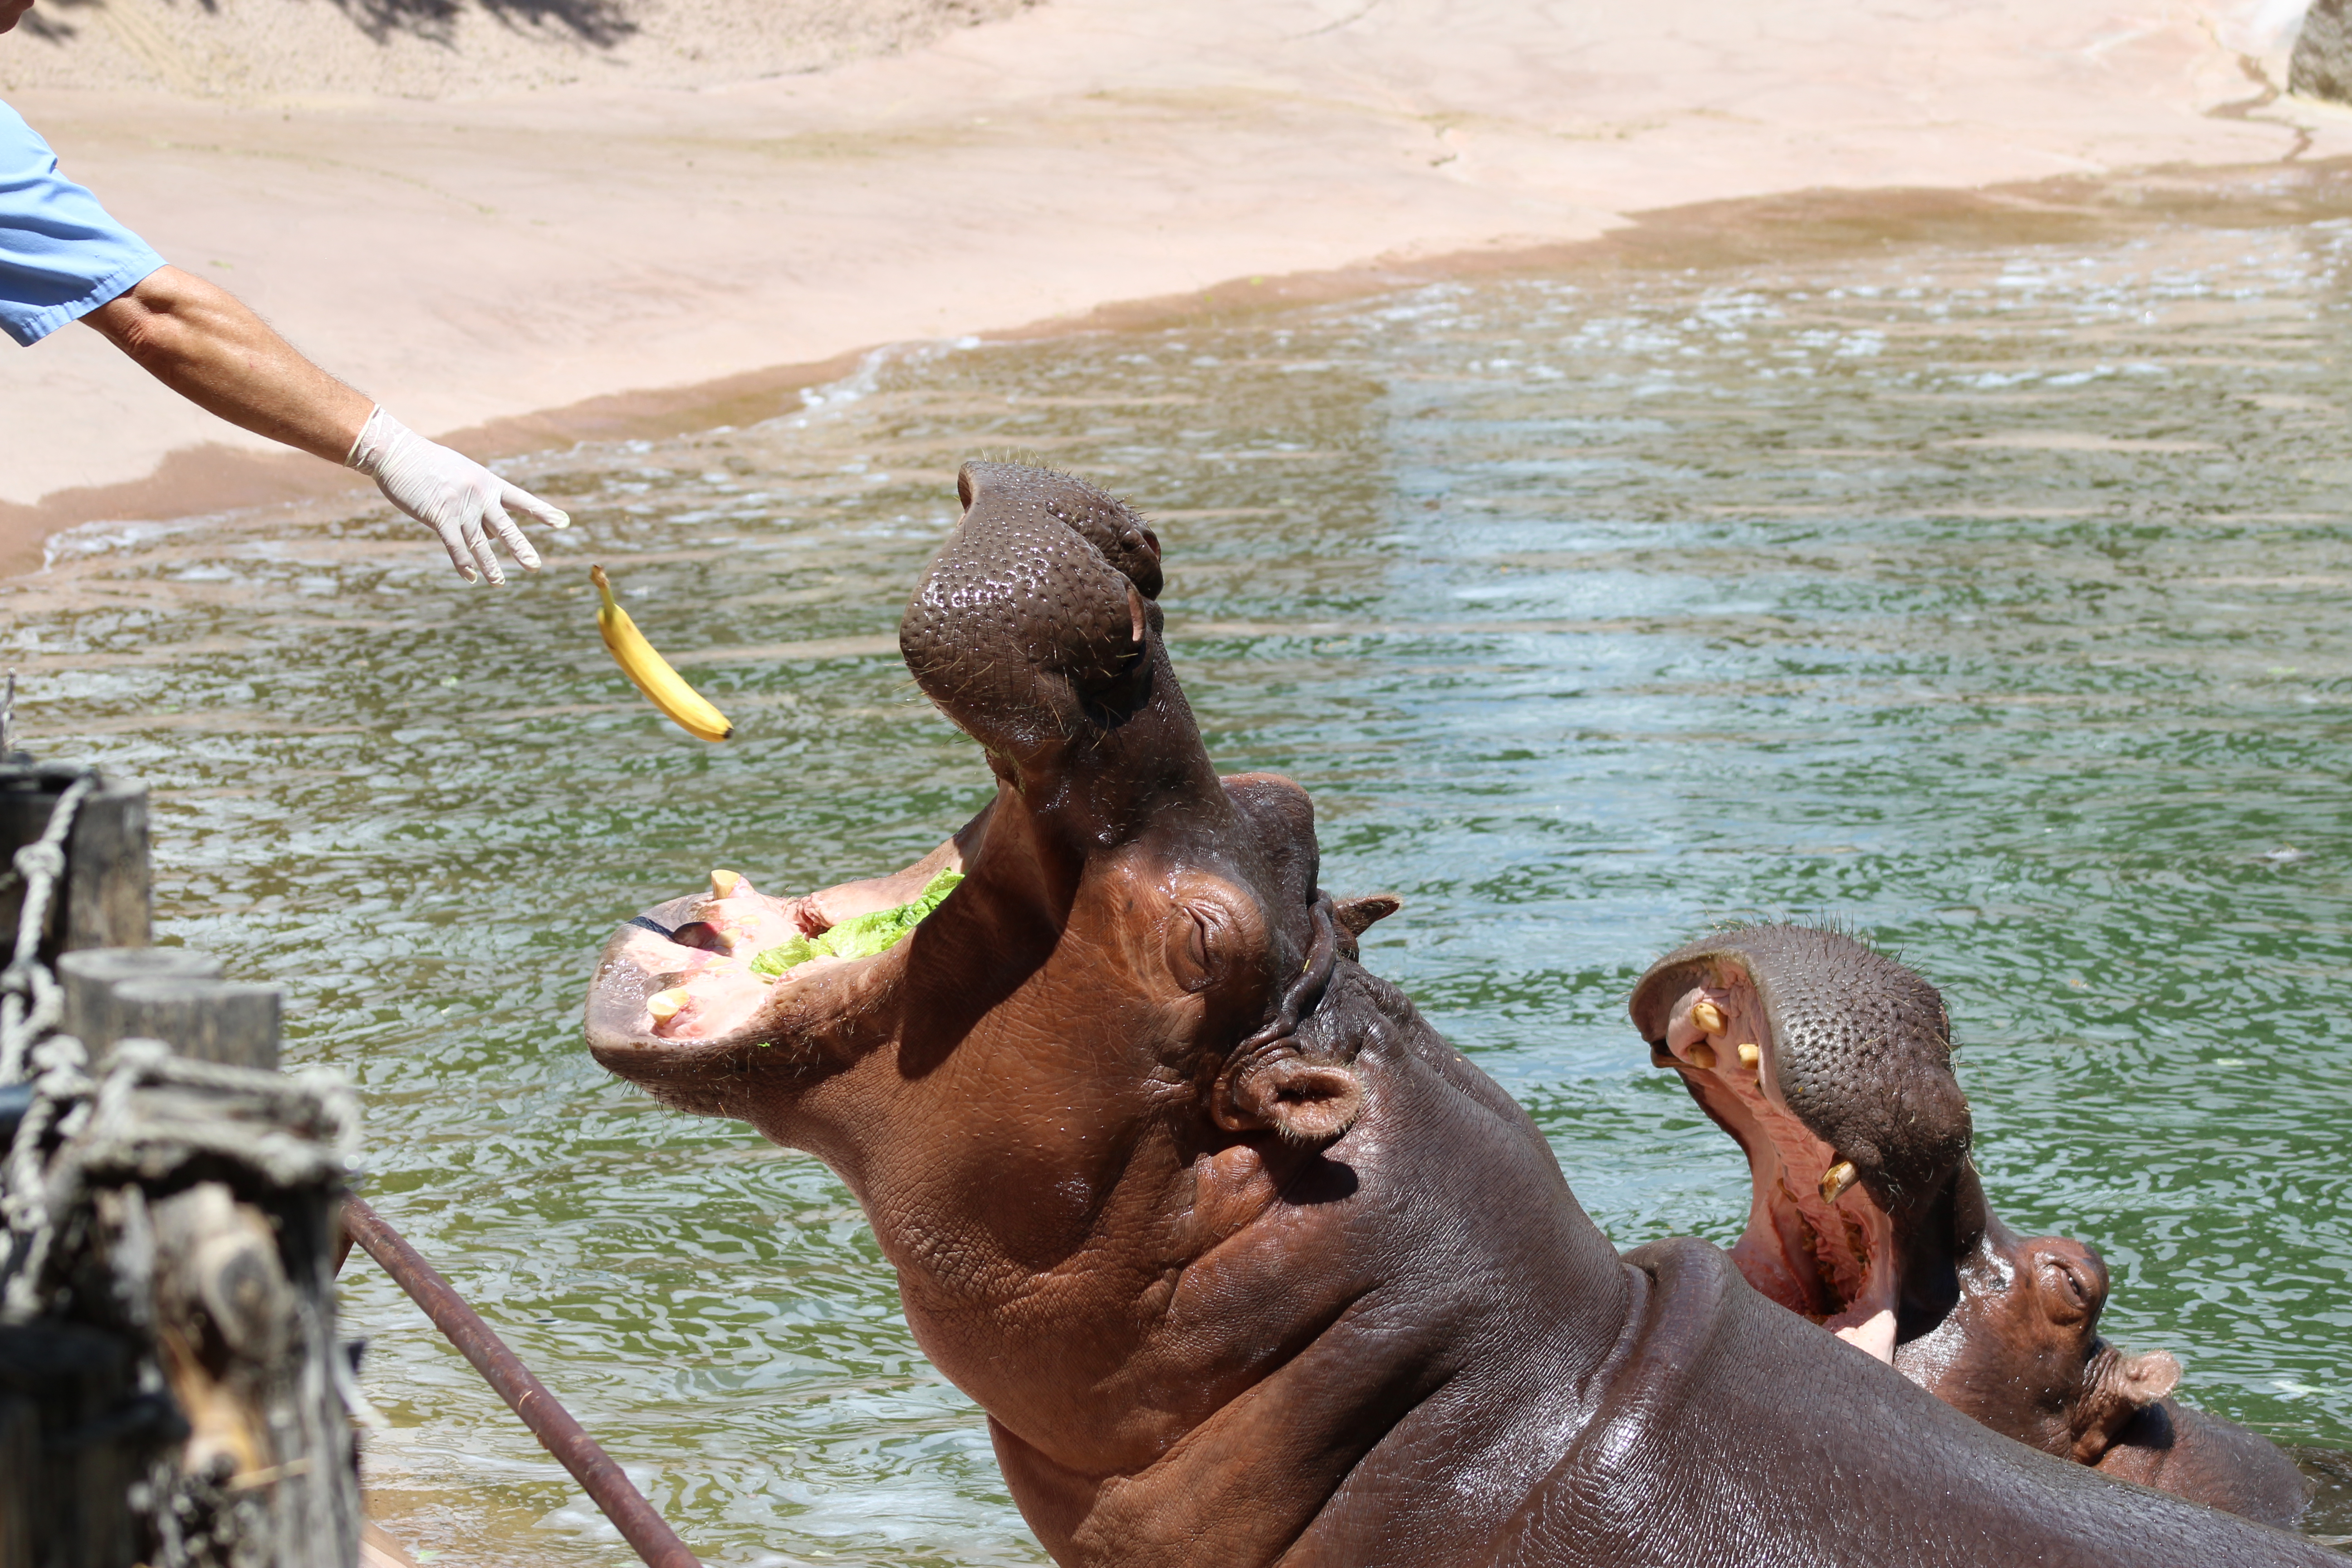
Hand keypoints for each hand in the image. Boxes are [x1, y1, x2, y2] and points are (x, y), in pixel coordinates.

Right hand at [345, 406, 568, 583]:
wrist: (398, 452)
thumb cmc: (430, 463)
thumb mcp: (463, 475)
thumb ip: (478, 503)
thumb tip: (488, 535)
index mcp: (488, 482)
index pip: (521, 499)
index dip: (542, 512)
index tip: (563, 522)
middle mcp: (478, 496)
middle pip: (505, 527)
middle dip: (520, 548)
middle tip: (535, 566)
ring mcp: (459, 507)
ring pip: (479, 543)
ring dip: (490, 565)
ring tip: (500, 583)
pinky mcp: (438, 516)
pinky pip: (454, 545)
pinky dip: (463, 563)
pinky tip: (471, 577)